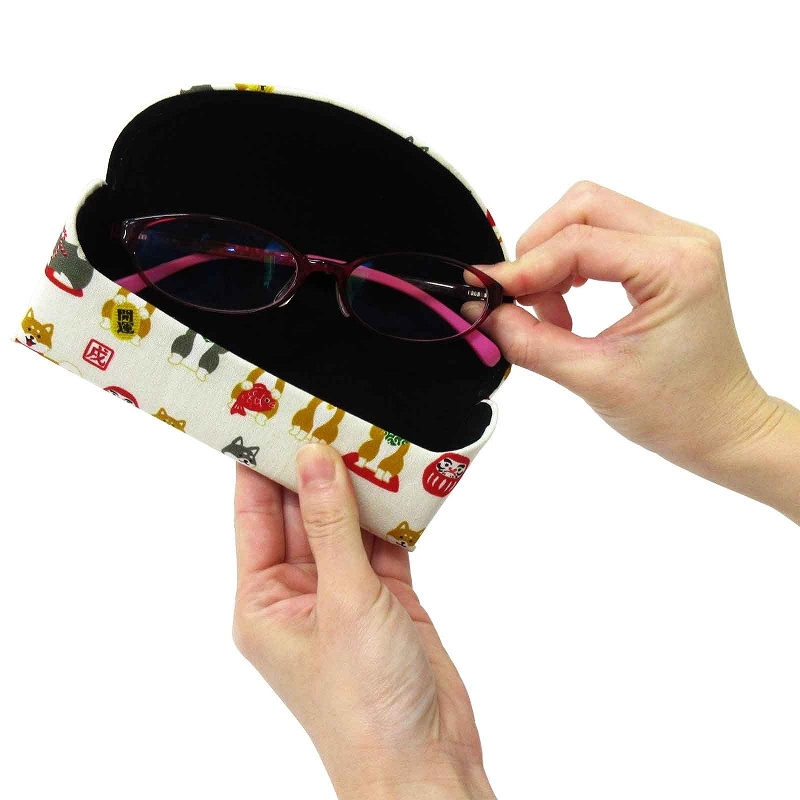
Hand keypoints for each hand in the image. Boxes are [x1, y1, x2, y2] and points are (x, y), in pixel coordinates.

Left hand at [232, 445, 495, 799]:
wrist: (426, 761)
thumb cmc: (365, 705)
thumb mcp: (342, 601)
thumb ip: (331, 525)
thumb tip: (314, 458)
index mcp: (264, 601)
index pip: (255, 515)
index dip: (260, 465)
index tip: (269, 415)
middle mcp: (301, 594)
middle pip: (303, 512)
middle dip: (316, 467)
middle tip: (328, 412)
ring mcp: (345, 595)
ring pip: (346, 523)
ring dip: (358, 486)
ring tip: (367, 432)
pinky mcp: (386, 599)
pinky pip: (384, 541)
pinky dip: (394, 513)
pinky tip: (402, 479)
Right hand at [478, 181, 790, 482]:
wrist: (723, 428)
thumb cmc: (677, 412)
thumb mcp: (592, 378)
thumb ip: (529, 341)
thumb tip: (481, 312)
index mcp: (676, 267)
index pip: (579, 242)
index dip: (524, 267)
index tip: (486, 294)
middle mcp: (682, 240)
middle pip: (584, 208)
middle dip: (539, 250)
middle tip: (519, 301)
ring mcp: (677, 243)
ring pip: (590, 215)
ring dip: (554, 256)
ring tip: (550, 312)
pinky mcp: (666, 255)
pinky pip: (604, 235)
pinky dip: (572, 262)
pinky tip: (567, 303)